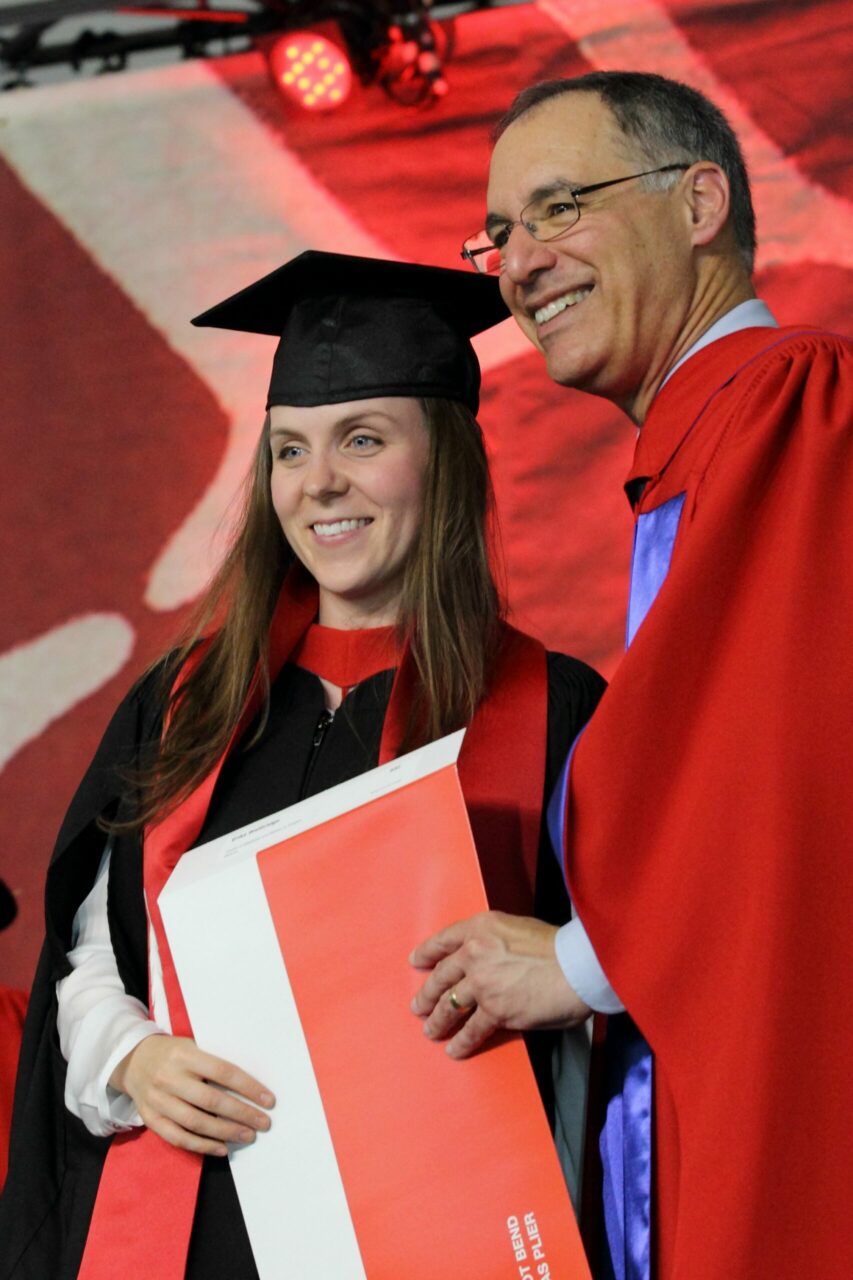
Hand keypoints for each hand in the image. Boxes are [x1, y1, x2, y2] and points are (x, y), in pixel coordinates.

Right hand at [110, 1034, 274, 1156]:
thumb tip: (250, 1087)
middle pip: (211, 1101)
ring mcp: (158, 1100)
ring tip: (248, 1136)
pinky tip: (222, 1149)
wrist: (133, 1060)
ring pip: (196, 1122)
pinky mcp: (150, 1119)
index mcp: (185, 1055)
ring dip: (225, 1132)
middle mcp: (170, 1078)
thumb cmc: (173, 1052)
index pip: (223, 1072)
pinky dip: (202, 1146)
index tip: (268, 1100)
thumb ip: (213, 1064)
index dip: (248, 1087)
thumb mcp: (192, 1046)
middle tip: (263, 1123)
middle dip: (242, 1114)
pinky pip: (178, 1137)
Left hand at [409, 911, 590, 1058]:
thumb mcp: (518, 928)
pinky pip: (471, 1030)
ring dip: (438, 1021)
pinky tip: (454, 1050)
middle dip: (427, 993)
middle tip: (419, 1005)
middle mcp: (475, 953)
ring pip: (450, 1005)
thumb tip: (489, 961)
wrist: (577, 966)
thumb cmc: (557, 946)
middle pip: (441, 976)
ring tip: (431, 1030)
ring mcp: (482, 984)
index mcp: (481, 928)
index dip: (427, 952)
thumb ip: (496, 941)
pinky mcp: (495, 1011)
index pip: (445, 939)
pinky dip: (461, 1042)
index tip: (415, 961)